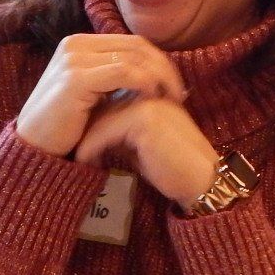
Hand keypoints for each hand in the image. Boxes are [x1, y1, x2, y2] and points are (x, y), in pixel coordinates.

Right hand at [15, 33, 184, 158]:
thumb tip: (155, 73)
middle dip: (163, 67)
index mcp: (80, 44)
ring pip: (133, 57)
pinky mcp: (75, 78)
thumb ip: (116, 78)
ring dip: (158, 76)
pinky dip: (143, 82)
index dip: (158, 60)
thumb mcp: (94, 94)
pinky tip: (153, 97)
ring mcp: (74, 58)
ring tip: (170, 98)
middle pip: (136, 46)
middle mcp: (76, 44)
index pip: (131, 42)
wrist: (34, 148)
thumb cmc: (67, 126)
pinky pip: (122, 72)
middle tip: (179, 92)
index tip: (174, 84)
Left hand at [74, 93, 221, 211]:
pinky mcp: (144, 119)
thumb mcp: (143, 145)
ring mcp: (148, 103)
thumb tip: (92, 132)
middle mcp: (151, 93)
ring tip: (77, 160)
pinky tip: (85, 163)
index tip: (82, 145)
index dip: (95, 122)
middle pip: (104, 106)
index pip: (112, 101)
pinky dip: (90, 148)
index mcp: (153, 95)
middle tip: (73, 152)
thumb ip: (123, 132)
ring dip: (86, 140)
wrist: (202, 181)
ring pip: (102, 118)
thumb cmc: (173, 169)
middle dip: (87, 130)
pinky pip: (105, 131)